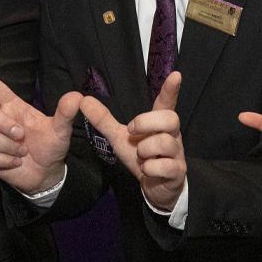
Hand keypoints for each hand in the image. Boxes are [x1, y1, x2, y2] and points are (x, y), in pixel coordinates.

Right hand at [0, 57, 78, 195]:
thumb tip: (77, 96)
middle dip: (2, 123)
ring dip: (9, 148)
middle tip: (21, 135)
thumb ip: (66, 113)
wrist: (47, 173)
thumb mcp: (61, 130)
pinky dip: (5, 161)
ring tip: (23, 152)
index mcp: (14, 107)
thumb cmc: (51, 146)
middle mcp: (0, 119)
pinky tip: (16, 163)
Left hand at [81, 72, 187, 213]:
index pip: (167, 103)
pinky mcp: (177, 171)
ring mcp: (177, 153)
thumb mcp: (120, 138)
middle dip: (146, 122)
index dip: (170, 90)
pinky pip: (166, 166)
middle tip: (131, 131)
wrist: (156, 187)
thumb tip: (84, 100)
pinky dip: (150, 169)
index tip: (175, 74)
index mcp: (160, 124)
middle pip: (170, 118)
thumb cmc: (142, 157)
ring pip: (166, 142)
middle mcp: (173, 135)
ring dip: (145, 150)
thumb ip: (104, 120)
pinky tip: (147, 171)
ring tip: (141, 156)